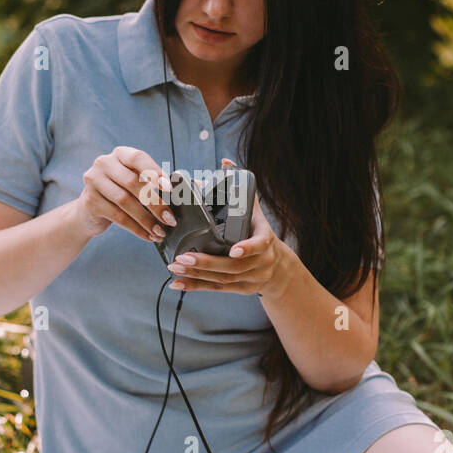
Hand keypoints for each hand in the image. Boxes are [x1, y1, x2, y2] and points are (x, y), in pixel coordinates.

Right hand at [73, 145, 177, 241]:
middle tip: (170, 219)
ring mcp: (94, 181)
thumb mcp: (136, 184)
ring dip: (147, 220)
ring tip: (160, 232)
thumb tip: (188, 190)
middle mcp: (104, 163)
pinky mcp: (90, 201)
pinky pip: (118, 217)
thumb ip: (156, 184)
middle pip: (133, 182)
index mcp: (120, 154)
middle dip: (155, 203)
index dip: (155, 172)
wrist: (89, 213)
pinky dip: (136, 229)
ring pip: (125, 201)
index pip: (138, 158)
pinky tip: (148, 236)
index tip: (170, 188)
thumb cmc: (120, 194)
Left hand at [166, 158, 292, 297]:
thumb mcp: (254, 211)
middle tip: (183, 256)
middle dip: (207, 262)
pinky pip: (216, 289)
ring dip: (197, 274)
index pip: (260, 245)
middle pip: (233, 267)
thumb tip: (225, 162)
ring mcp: (251, 278)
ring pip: (222, 280)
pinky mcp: (241, 290)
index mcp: (266, 240)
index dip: (247, 248)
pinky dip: (195, 287)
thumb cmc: (258, 231)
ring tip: (175, 266)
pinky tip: (177, 284)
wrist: (277, 266)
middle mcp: (261, 262)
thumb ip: (239, 188)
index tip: (233, 251)